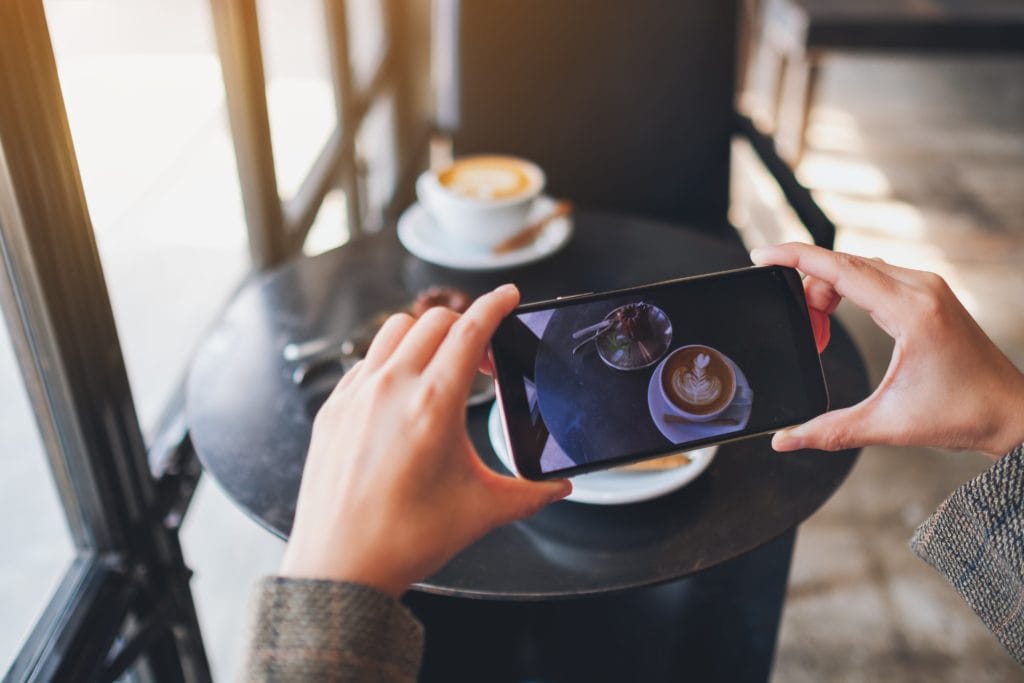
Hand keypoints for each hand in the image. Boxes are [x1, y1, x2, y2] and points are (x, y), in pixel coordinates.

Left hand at [280, 285, 570, 595]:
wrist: (341, 566)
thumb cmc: (405, 538)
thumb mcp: (482, 510)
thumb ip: (531, 492)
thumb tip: (560, 486)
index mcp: (433, 404)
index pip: (470, 330)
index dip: (495, 305)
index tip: (508, 295)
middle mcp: (391, 388)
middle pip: (434, 320)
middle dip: (466, 325)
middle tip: (484, 358)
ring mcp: (356, 394)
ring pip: (394, 330)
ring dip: (425, 335)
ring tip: (442, 366)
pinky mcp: (333, 408)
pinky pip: (366, 361)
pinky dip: (390, 360)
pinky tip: (403, 391)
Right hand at [751, 243, 1023, 458]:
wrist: (1011, 413)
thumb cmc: (962, 414)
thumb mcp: (887, 424)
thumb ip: (829, 431)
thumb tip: (784, 439)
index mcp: (911, 310)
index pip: (841, 268)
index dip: (796, 257)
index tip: (763, 256)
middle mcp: (921, 288)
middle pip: (844, 265)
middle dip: (809, 288)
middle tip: (801, 329)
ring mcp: (927, 287)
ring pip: (859, 268)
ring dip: (829, 290)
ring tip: (820, 332)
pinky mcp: (929, 294)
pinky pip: (875, 276)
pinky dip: (848, 291)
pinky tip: (839, 317)